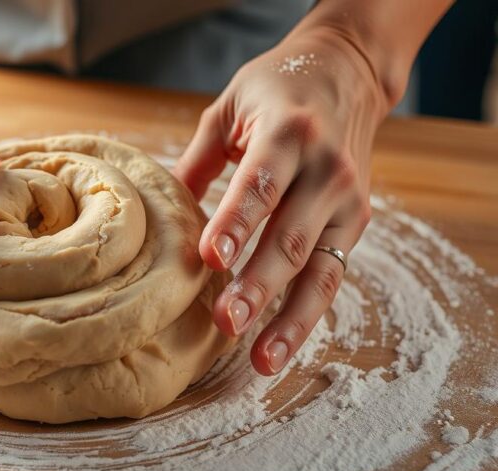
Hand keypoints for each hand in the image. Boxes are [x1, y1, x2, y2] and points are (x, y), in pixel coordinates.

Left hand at [174, 27, 393, 374]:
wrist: (349, 69)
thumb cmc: (276, 89)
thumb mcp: (230, 107)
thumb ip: (197, 162)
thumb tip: (157, 215)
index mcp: (288, 132)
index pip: (260, 184)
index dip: (236, 223)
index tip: (210, 259)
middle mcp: (327, 168)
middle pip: (291, 235)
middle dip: (258, 284)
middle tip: (225, 321)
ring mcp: (347, 199)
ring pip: (320, 269)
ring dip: (289, 318)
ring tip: (260, 359)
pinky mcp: (356, 223)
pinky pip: (332, 277)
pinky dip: (305, 315)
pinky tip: (277, 347)